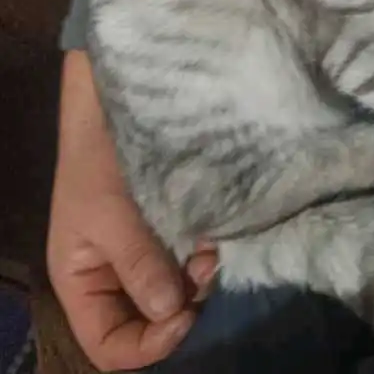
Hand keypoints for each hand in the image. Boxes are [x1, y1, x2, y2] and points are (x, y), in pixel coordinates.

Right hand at [48, 52, 215, 370]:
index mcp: (84, 282)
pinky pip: (189, 257)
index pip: (110, 345)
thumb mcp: (110, 216)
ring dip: (198, 277)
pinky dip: (205, 252)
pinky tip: (215, 232)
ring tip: (211, 245)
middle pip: (150, 321)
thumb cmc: (98, 159)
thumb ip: (139, 265)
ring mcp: (145, 250)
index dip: (147, 345)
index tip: (182, 316)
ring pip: (177, 289)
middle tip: (205, 266)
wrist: (114, 103)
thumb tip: (172, 312)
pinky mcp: (170, 226)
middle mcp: (115, 274)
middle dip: (181, 305)